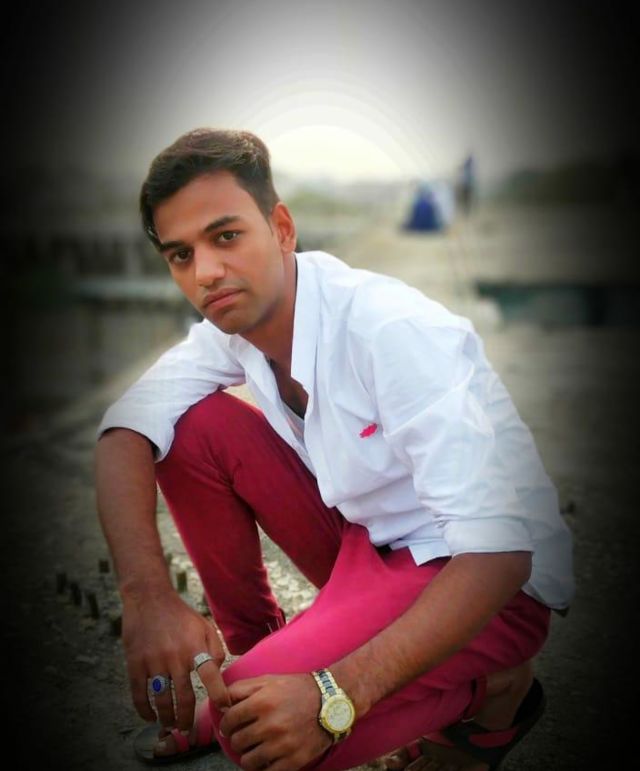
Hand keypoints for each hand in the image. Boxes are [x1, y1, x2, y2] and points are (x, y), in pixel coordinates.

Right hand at [122, 588, 230, 730]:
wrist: (149, 598)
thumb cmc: (180, 614)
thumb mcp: (204, 625)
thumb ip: (215, 648)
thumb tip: (217, 672)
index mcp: (195, 647)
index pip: (210, 676)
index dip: (219, 694)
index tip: (224, 709)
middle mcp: (176, 657)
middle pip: (185, 697)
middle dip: (188, 718)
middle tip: (188, 730)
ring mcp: (154, 662)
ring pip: (163, 700)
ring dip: (167, 718)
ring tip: (170, 725)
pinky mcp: (136, 664)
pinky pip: (140, 694)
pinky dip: (144, 710)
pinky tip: (150, 717)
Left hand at [220, 673, 332, 770]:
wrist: (331, 701)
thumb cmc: (296, 689)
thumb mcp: (268, 680)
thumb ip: (241, 689)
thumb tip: (220, 703)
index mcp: (262, 702)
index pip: (229, 720)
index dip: (226, 725)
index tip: (229, 727)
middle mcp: (270, 724)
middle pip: (237, 742)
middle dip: (237, 739)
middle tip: (244, 737)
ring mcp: (282, 745)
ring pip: (248, 761)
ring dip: (247, 756)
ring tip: (254, 749)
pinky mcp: (294, 760)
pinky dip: (263, 768)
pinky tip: (267, 758)